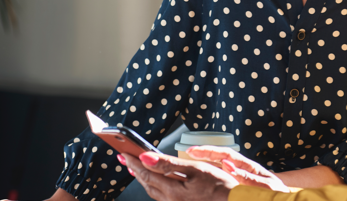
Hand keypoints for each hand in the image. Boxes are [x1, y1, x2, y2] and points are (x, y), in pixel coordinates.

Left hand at [122, 152, 238, 200]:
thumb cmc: (222, 186)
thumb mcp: (197, 168)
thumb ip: (170, 163)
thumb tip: (146, 158)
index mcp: (173, 191)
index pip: (147, 173)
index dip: (134, 161)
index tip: (124, 152)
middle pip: (148, 183)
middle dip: (136, 170)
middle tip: (125, 158)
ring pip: (153, 191)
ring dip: (144, 178)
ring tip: (137, 168)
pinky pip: (162, 196)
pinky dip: (155, 186)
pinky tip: (157, 181)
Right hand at [187, 146, 289, 191]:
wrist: (279, 199)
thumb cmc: (276, 194)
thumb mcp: (264, 185)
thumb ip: (247, 177)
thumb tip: (228, 166)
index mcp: (248, 167)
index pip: (226, 154)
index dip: (210, 151)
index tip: (195, 150)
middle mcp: (241, 170)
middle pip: (219, 158)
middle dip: (204, 154)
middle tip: (188, 152)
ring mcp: (238, 178)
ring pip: (218, 169)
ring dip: (205, 165)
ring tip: (190, 163)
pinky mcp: (236, 187)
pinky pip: (221, 180)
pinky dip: (211, 177)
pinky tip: (201, 179)